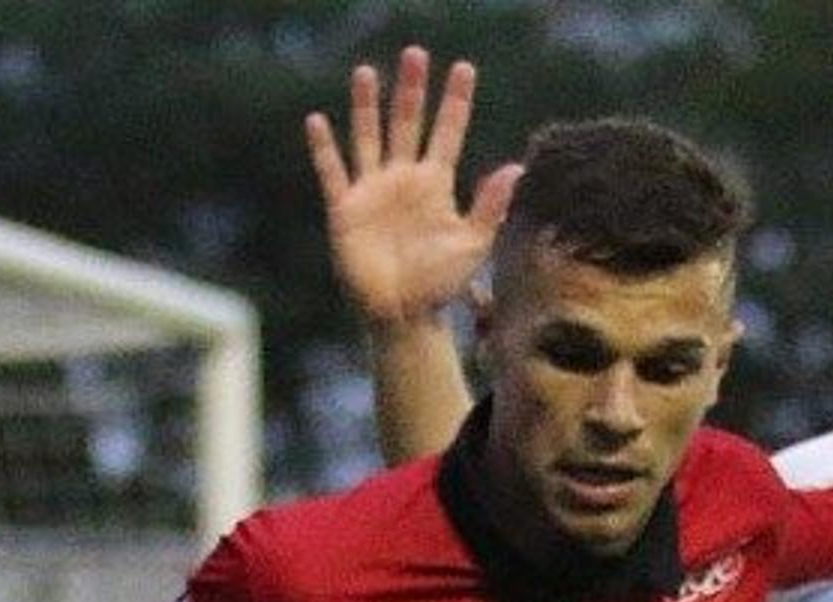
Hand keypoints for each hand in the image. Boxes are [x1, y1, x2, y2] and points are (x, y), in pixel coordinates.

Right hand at [306, 47, 515, 330]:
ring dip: (366, 106)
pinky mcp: (346, 210)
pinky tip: (317, 121)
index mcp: (436, 184)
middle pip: (407, 123)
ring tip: (366, 71)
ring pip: (369, 137)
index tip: (464, 68)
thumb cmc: (440, 285)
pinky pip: (333, 172)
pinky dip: (324, 149)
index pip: (448, 132)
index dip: (456, 102)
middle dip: (411, 90)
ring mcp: (373, 191)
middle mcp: (403, 179)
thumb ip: (490, 206)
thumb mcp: (473, 245)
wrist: (403, 316)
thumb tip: (515, 168)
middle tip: (416, 53)